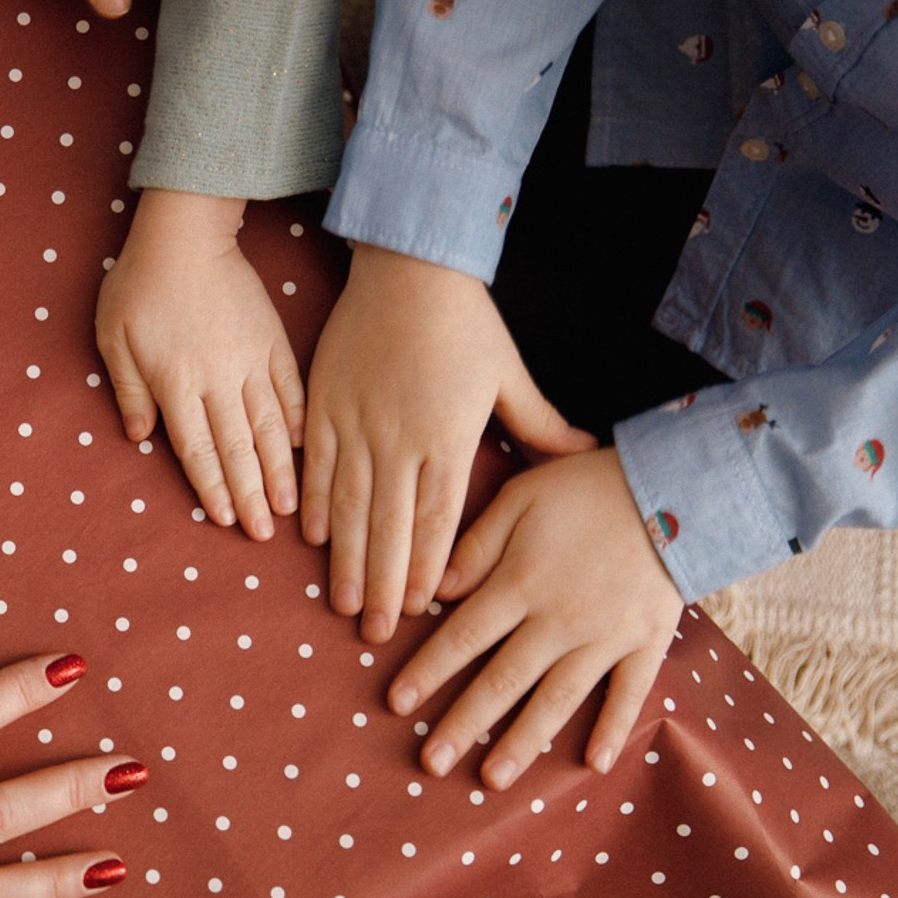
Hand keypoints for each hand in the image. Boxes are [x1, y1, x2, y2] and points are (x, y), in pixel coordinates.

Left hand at [96, 189, 302, 538]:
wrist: (185, 234)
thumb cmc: (138, 286)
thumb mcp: (112, 338)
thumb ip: (129, 390)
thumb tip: (141, 438)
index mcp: (176, 383)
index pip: (198, 450)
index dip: (213, 488)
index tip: (226, 520)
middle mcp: (218, 379)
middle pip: (238, 449)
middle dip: (252, 496)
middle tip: (265, 535)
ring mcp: (250, 360)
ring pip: (270, 427)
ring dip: (281, 470)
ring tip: (293, 508)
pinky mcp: (272, 341)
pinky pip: (291, 388)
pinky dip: (299, 419)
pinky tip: (306, 448)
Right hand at [302, 244, 592, 642]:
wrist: (408, 265)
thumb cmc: (465, 321)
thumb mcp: (510, 374)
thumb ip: (540, 425)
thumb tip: (585, 454)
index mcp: (446, 437)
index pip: (435, 520)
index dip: (426, 569)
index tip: (421, 610)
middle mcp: (397, 439)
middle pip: (389, 528)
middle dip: (383, 585)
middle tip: (377, 632)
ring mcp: (354, 424)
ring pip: (348, 507)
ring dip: (345, 560)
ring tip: (343, 603)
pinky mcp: (322, 407)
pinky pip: (314, 467)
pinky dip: (314, 505)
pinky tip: (312, 540)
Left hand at [387, 448, 682, 788]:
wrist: (675, 485)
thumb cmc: (587, 487)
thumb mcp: (520, 497)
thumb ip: (475, 546)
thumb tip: (434, 594)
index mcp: (521, 583)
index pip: (464, 637)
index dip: (428, 672)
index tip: (396, 705)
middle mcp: (560, 619)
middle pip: (503, 680)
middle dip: (463, 724)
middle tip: (430, 764)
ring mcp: (606, 636)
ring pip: (557, 699)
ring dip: (523, 741)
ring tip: (493, 779)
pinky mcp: (647, 642)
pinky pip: (630, 693)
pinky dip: (614, 729)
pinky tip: (593, 764)